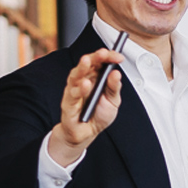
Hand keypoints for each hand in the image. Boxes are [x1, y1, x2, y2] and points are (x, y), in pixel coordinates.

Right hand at [48, 49, 123, 165]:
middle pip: (87, 64)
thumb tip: (116, 73)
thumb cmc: (99, 114)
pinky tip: (85, 84)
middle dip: (95, 57)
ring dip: (81, 67)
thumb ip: (114, 87)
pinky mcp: (68, 102)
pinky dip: (79, 89)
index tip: (119, 57)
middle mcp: (84, 80)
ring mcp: (75, 90)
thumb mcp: (113, 101)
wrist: (88, 133)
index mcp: (96, 77)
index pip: (101, 62)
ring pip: (75, 75)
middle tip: (103, 53)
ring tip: (87, 61)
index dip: (109, 57)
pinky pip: (72, 94)